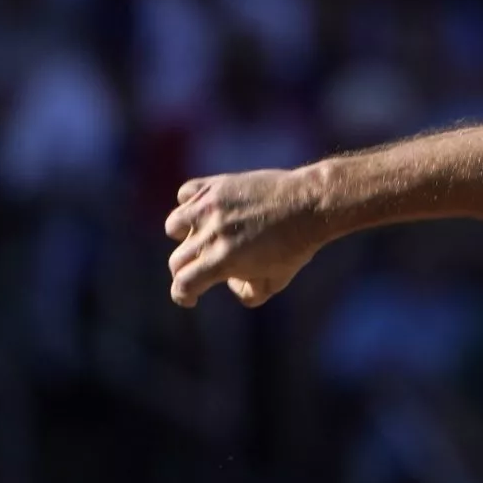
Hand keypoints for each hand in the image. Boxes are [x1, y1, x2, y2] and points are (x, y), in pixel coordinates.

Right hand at [164, 169, 326, 307]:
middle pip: (178, 260)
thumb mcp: (275, 281)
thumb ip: (248, 293)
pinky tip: (207, 211)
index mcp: (222, 260)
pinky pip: (186, 194)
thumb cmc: (295, 245)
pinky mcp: (216, 185)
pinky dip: (191, 204)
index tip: (190, 298)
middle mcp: (211, 233)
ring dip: (184, 236)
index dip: (183, 295)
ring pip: (173, 225)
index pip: (183, 283)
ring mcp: (210, 206)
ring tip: (204, 237)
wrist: (309, 204)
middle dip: (187, 271)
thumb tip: (228, 282)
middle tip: (204, 270)